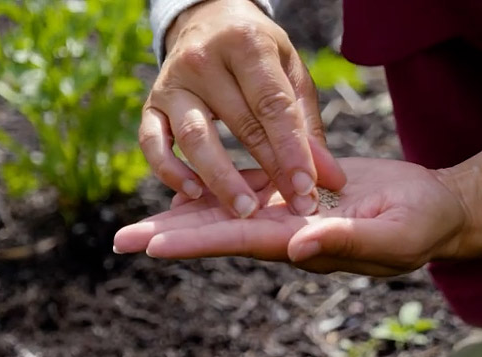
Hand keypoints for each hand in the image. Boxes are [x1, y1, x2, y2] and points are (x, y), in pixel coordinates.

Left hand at [113, 158, 466, 276]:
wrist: (438, 209)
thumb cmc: (423, 228)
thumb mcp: (392, 237)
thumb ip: (346, 241)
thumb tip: (297, 248)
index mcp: (303, 243)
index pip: (238, 241)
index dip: (196, 241)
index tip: (152, 246)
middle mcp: (286, 232)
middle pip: (218, 231)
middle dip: (170, 235)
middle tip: (120, 241)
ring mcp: (288, 213)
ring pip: (226, 211)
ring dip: (184, 215)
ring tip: (139, 221)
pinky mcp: (297, 191)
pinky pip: (248, 189)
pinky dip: (217, 189)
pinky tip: (186, 188)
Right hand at [140, 0, 346, 219]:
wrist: (208, 20)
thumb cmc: (258, 53)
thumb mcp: (289, 73)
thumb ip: (308, 125)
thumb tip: (329, 179)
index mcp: (246, 44)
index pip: (273, 105)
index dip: (292, 150)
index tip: (308, 188)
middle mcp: (204, 60)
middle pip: (240, 125)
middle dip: (270, 171)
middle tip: (293, 208)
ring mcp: (172, 83)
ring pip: (194, 138)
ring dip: (220, 179)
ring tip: (245, 211)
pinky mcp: (151, 104)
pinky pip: (153, 144)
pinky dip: (169, 172)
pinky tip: (194, 194)